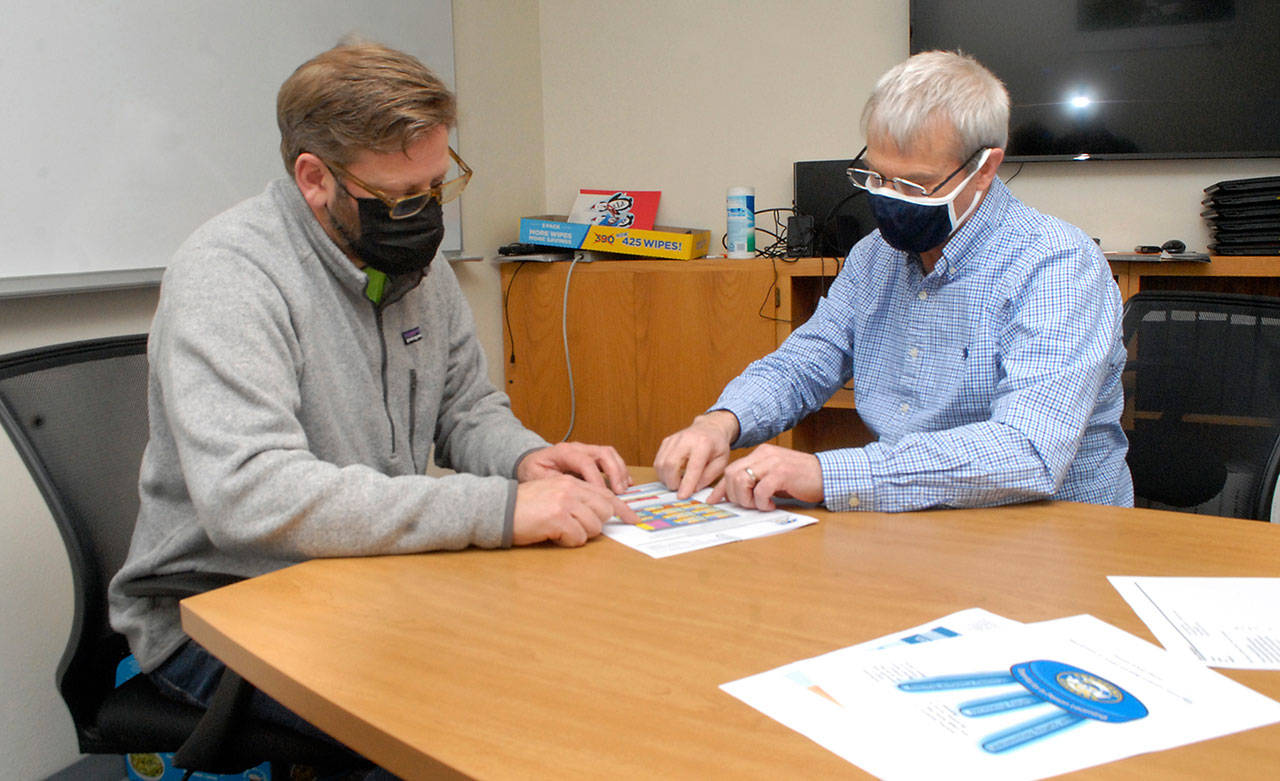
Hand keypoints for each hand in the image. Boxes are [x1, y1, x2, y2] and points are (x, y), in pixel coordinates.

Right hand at [512, 475, 639, 546]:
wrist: (500, 510)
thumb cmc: (525, 507)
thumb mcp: (553, 495)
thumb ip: (576, 499)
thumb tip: (600, 516)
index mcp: (571, 482)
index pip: (605, 494)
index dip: (621, 509)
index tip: (633, 520)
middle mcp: (571, 489)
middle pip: (604, 512)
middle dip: (594, 525)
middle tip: (574, 528)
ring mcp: (565, 502)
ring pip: (593, 527)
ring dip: (578, 534)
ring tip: (558, 530)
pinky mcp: (557, 518)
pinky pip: (578, 538)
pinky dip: (567, 542)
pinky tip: (552, 535)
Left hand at [517, 442, 631, 492]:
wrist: (531, 462)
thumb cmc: (534, 471)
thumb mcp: (538, 477)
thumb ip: (556, 482)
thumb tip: (575, 491)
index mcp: (564, 452)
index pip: (585, 462)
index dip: (596, 479)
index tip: (601, 496)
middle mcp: (578, 448)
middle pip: (603, 453)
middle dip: (614, 472)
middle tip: (619, 492)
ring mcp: (586, 451)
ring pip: (610, 454)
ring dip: (620, 470)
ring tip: (624, 488)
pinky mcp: (592, 457)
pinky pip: (611, 459)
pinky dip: (620, 470)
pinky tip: (625, 483)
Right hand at [654, 411, 739, 498]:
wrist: (709, 428)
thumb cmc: (717, 446)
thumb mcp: (721, 461)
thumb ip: (709, 476)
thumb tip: (694, 489)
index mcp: (703, 443)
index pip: (692, 467)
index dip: (686, 483)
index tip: (682, 496)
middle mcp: (686, 439)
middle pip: (670, 464)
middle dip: (672, 482)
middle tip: (679, 489)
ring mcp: (674, 439)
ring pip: (661, 463)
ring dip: (666, 478)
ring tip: (676, 482)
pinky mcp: (666, 441)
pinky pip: (658, 460)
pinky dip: (662, 472)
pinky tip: (671, 475)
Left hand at [707, 444, 822, 510]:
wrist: (827, 475)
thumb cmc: (801, 479)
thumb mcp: (774, 478)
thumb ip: (756, 483)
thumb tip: (736, 497)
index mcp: (760, 454)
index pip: (732, 469)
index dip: (721, 487)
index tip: (714, 500)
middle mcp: (764, 455)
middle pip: (732, 474)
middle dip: (734, 495)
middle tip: (748, 505)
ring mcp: (773, 462)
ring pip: (741, 480)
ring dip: (746, 499)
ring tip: (759, 505)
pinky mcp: (782, 473)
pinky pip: (760, 490)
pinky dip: (762, 502)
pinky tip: (771, 505)